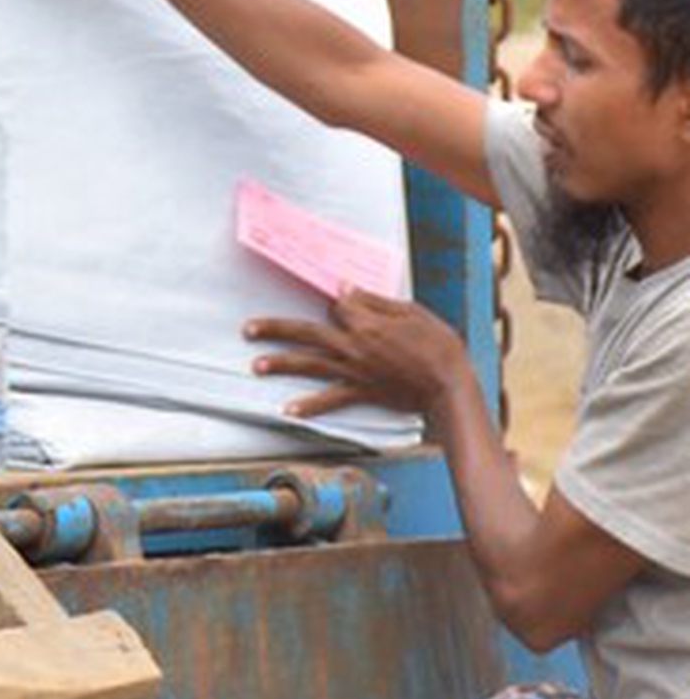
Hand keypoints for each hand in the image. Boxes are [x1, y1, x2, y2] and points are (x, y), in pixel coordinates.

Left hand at [247, 287, 467, 422]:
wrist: (450, 386)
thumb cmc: (437, 345)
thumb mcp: (410, 312)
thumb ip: (374, 301)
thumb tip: (345, 289)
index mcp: (365, 322)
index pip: (335, 305)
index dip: (332, 298)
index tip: (330, 296)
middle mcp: (353, 346)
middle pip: (306, 333)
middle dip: (275, 329)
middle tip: (248, 329)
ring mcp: (355, 371)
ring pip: (310, 364)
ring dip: (281, 364)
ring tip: (256, 365)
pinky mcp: (362, 392)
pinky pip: (330, 399)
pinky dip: (309, 406)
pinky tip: (289, 409)